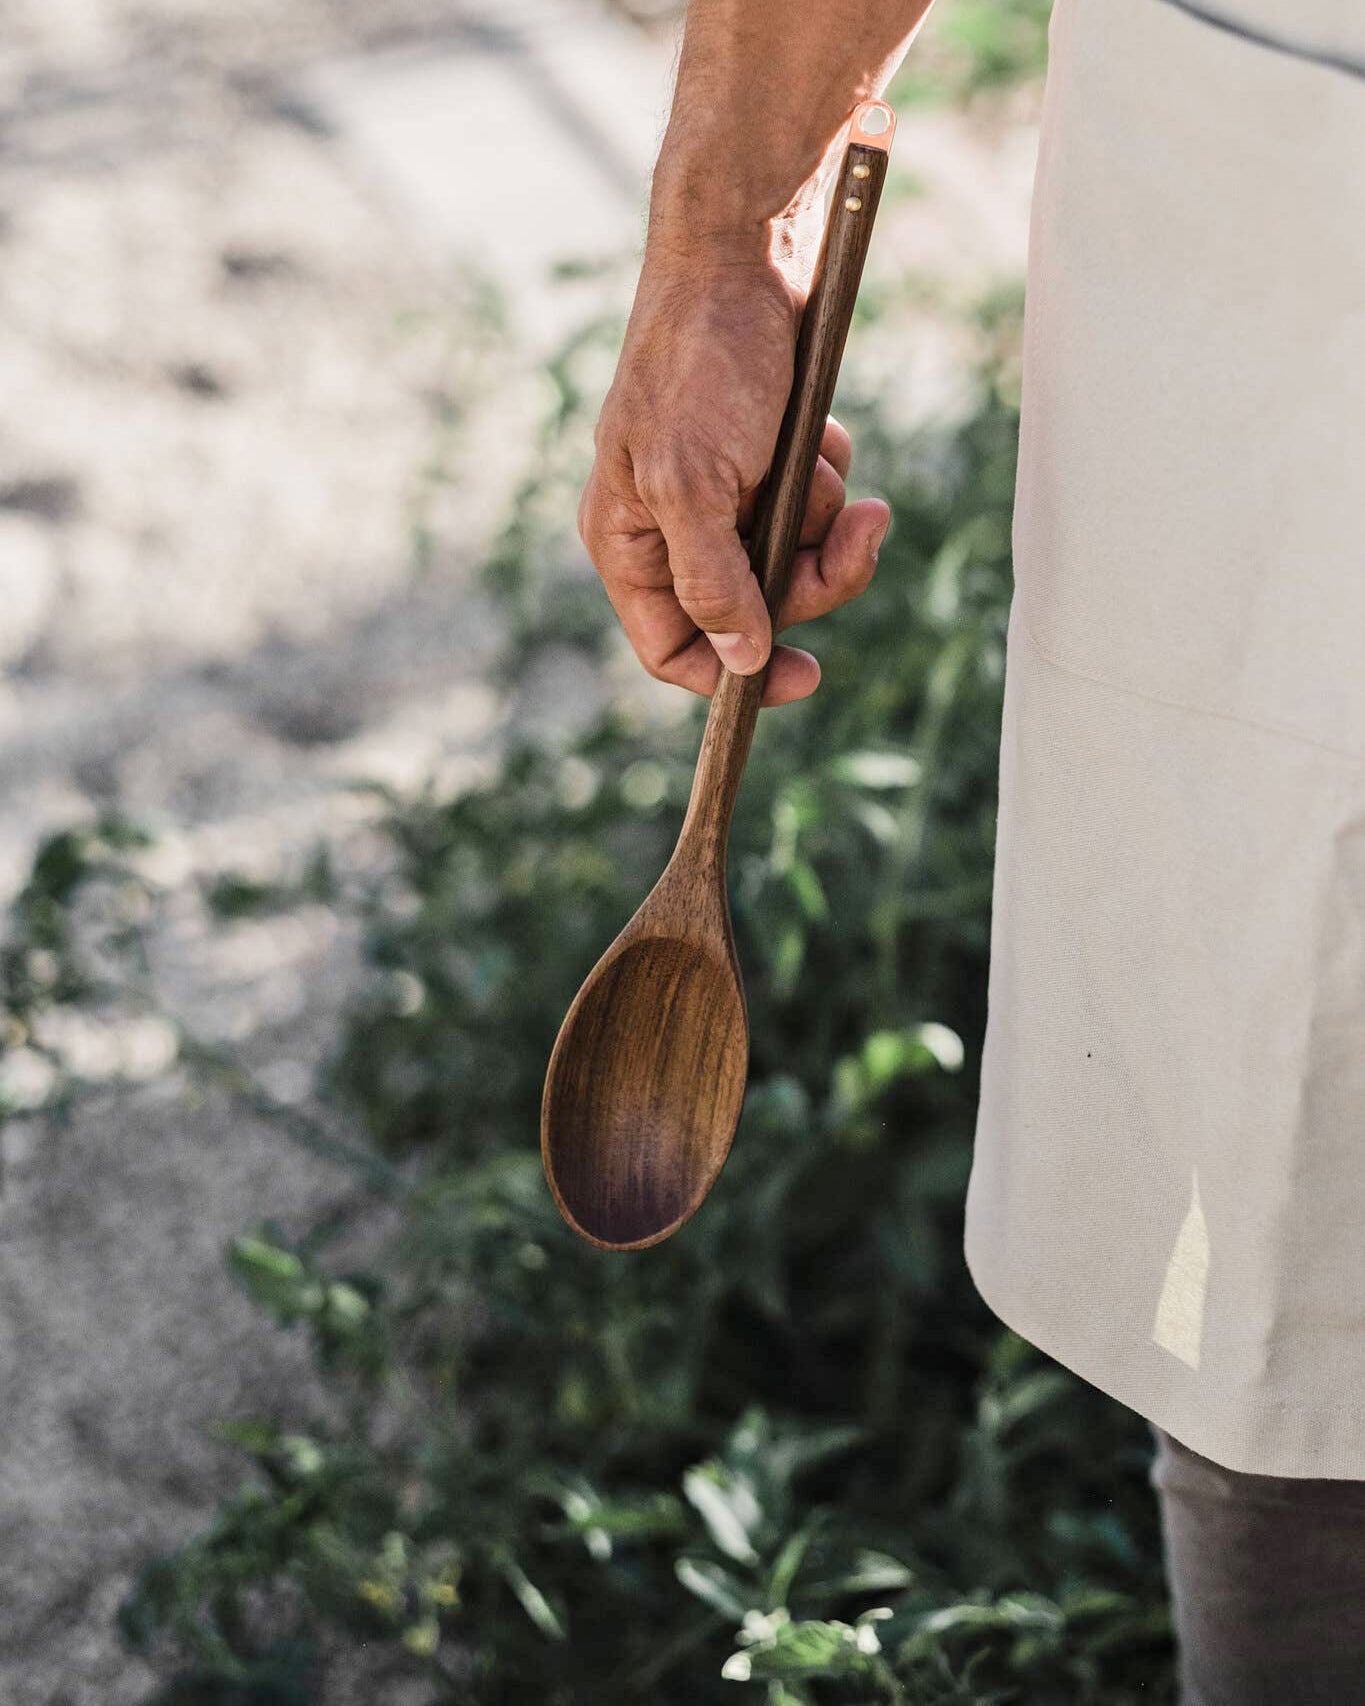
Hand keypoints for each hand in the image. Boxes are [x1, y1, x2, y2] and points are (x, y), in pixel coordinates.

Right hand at [578, 251, 889, 706]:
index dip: (732, 675)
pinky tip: (821, 432)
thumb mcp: (695, 483)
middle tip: (862, 533)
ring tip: (824, 457)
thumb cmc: (701, 361)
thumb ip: (712, 582)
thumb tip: (738, 663)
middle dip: (811, 575)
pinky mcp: (763, 461)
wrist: (745, 254)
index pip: (672, 648)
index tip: (804, 675)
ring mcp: (719, 496)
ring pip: (791, 559)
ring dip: (824, 517)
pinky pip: (811, 507)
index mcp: (629, 542)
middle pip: (752, 610)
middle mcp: (670, 529)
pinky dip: (827, 475)